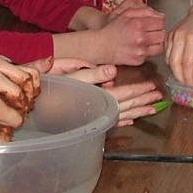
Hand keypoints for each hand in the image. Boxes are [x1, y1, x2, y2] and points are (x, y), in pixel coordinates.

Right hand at [38, 58, 162, 127]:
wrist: (34, 106)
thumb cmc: (51, 89)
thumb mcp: (71, 76)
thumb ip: (93, 74)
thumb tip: (113, 71)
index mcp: (98, 98)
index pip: (125, 94)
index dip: (140, 91)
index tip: (153, 88)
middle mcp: (99, 110)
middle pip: (127, 105)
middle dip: (144, 101)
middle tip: (159, 98)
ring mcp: (94, 117)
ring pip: (122, 115)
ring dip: (138, 112)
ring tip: (152, 109)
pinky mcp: (88, 121)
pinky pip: (110, 122)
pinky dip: (122, 121)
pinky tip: (130, 121)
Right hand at [67, 0, 164, 65]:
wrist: (102, 46)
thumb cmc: (113, 29)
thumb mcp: (126, 14)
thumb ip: (144, 11)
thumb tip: (161, 16)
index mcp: (138, 24)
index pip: (161, 22)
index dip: (158, 22)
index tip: (153, 23)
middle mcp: (141, 38)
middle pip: (162, 35)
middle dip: (158, 32)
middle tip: (151, 32)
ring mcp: (140, 51)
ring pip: (160, 47)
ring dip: (156, 43)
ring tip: (148, 40)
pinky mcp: (139, 60)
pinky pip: (152, 55)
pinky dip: (148, 51)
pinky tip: (140, 47)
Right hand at [164, 0, 192, 86]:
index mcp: (192, 39)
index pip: (187, 65)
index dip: (189, 79)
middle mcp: (178, 37)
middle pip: (174, 64)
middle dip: (180, 78)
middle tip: (188, 86)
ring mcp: (171, 36)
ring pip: (168, 60)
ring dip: (176, 71)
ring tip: (186, 76)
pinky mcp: (168, 37)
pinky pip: (166, 54)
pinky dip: (173, 63)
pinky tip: (181, 65)